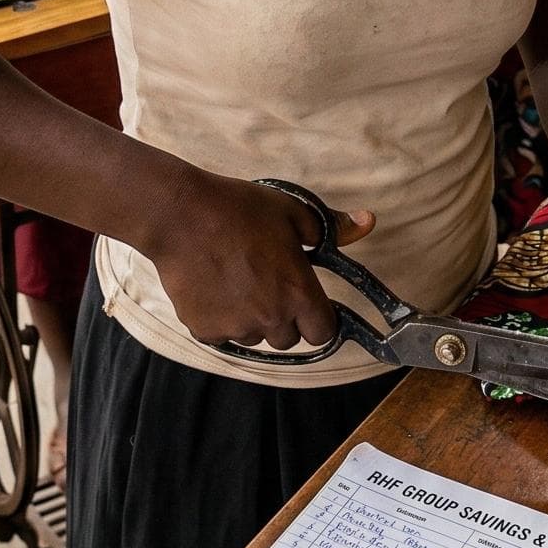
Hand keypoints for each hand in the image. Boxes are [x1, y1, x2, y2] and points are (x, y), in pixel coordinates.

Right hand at [146, 170, 376, 351]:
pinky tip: (214, 286)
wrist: (180, 215)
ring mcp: (236, 327)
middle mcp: (270, 318)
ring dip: (252, 318)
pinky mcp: (205, 330)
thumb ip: (332, 227)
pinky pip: (223, 334)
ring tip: (237, 280)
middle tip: (269, 284)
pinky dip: (221, 318)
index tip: (309, 302)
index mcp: (297, 292)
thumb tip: (367, 222)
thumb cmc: (238, 209)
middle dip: (285, 318)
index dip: (319, 318)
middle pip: (289, 338)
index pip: (324, 332)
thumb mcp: (292, 211)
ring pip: (255, 336)